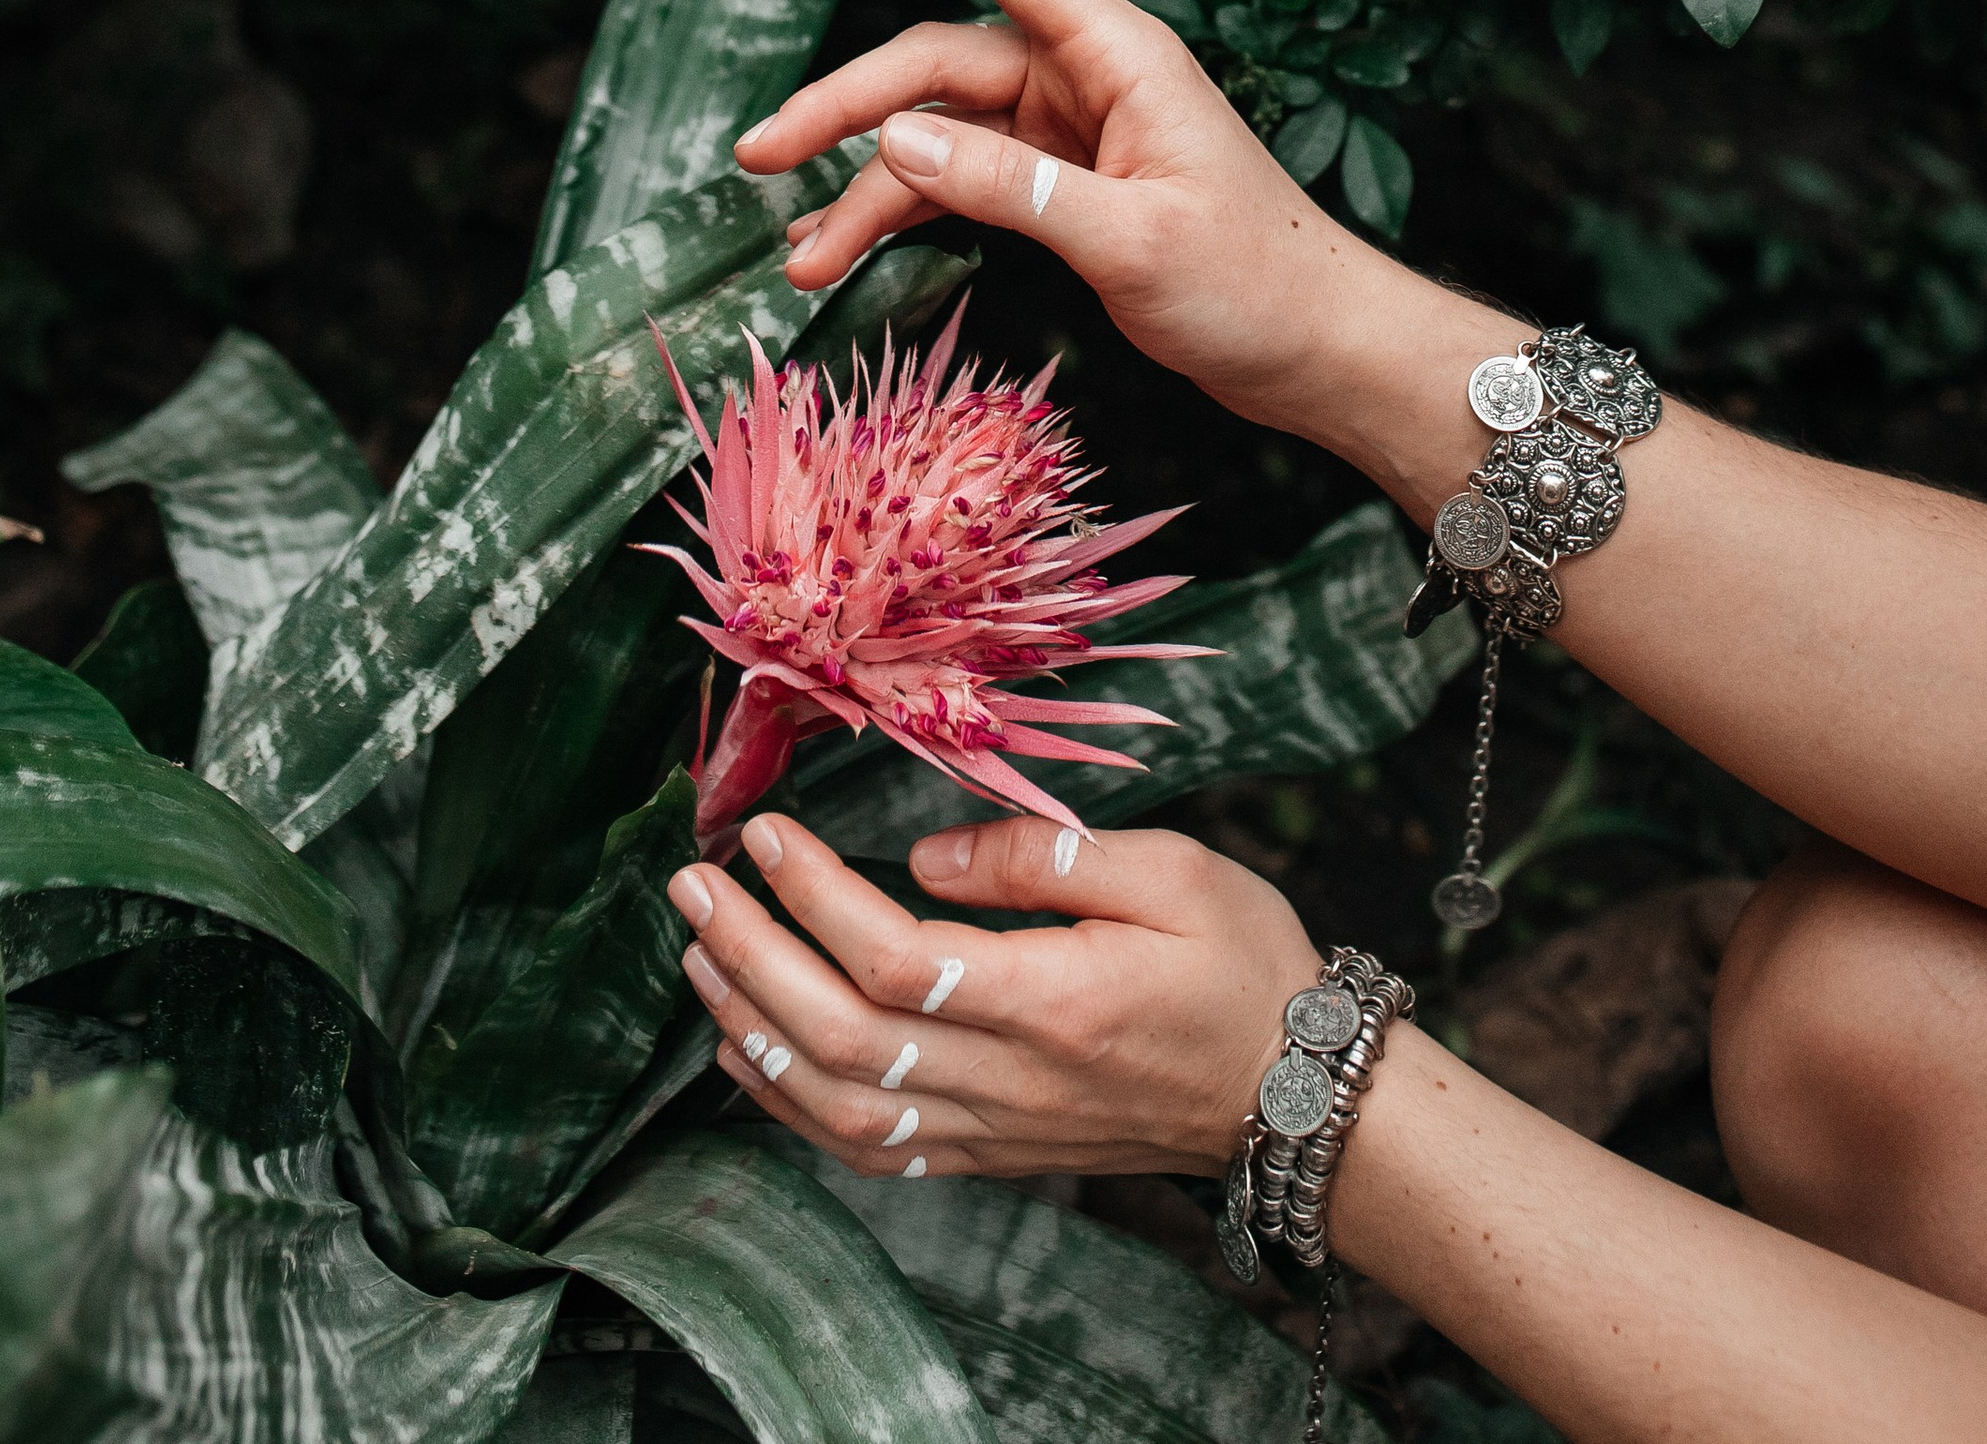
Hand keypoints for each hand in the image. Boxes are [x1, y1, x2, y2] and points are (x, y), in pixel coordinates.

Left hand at [666, 808, 1319, 1182]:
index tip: (764, 833)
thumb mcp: (1173, 871)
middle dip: (749, 957)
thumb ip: (1044, 857)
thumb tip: (926, 853)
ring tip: (700, 957)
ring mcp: (994, 1130)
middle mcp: (1009, 1081)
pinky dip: (791, 1109)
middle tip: (693, 886)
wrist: (1293, 1092)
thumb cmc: (1243, 964)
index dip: (811, 896)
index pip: (892, 955)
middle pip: (840, 1036)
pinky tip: (748, 1057)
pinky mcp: (990, 1153)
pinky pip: (870, 1148)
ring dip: (752, 1032)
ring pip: (837, 1106)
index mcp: (1051, 1001)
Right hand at [735, 0, 1422, 436]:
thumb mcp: (1127, 241)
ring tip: (799, 255)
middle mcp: (1087, 77)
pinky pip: (962, 179)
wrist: (1320, 351)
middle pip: (939, 60)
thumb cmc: (1254, 286)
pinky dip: (905, 212)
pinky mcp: (1064, 187)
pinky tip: (845, 253)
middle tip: (756, 156)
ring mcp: (1071, 131)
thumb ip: (1010, 187)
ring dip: (865, 184)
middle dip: (845, 104)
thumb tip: (892, 138)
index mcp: (1118, 54)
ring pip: (939, 130)